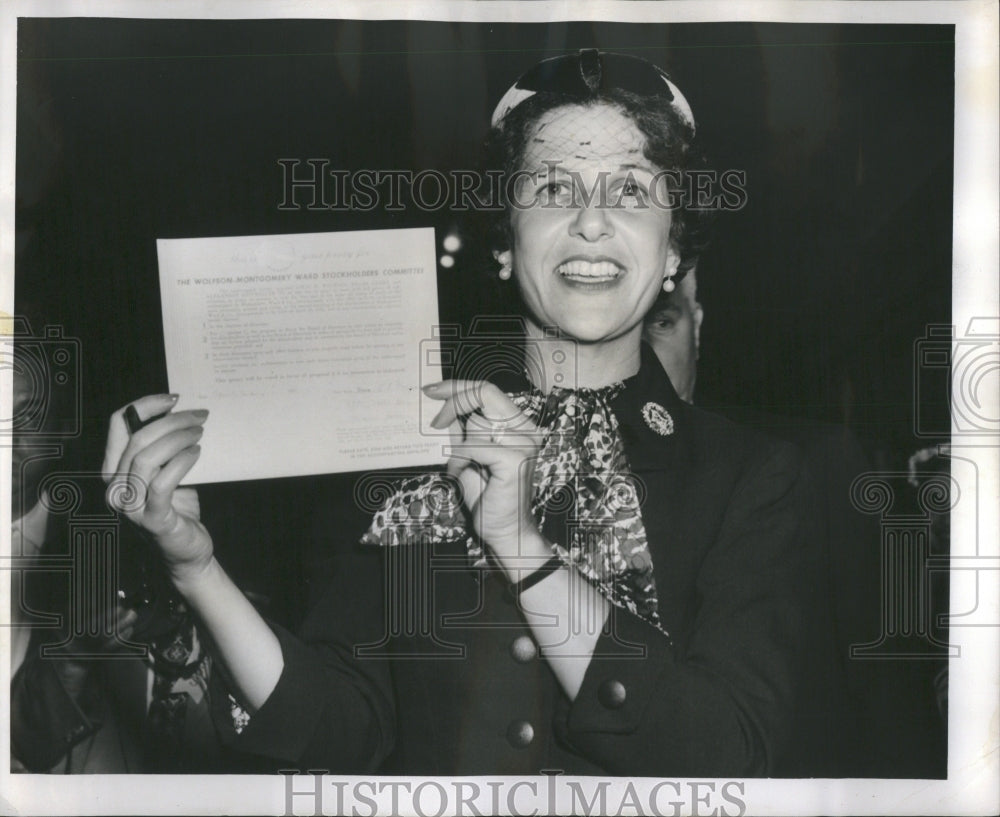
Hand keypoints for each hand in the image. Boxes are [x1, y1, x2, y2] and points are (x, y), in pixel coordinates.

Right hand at [102, 394, 212, 586]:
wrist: (188, 551)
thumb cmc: (178, 508)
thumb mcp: (168, 471)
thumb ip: (165, 448)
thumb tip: (183, 413)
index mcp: (115, 470)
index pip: (118, 425)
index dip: (144, 405)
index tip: (173, 397)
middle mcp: (116, 487)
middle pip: (137, 438)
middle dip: (171, 420)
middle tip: (199, 415)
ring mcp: (130, 505)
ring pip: (146, 457)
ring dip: (177, 438)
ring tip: (200, 432)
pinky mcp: (151, 519)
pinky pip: (162, 482)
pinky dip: (181, 462)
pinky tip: (197, 453)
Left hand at [424, 380, 547, 571]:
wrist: (504, 531)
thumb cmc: (487, 496)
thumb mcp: (467, 456)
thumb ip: (461, 431)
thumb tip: (443, 405)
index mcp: (518, 425)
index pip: (488, 390)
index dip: (457, 386)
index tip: (431, 390)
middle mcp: (526, 430)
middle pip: (485, 392)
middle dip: (454, 401)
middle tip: (434, 421)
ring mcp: (524, 443)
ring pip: (475, 424)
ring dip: (458, 448)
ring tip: (460, 468)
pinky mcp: (515, 460)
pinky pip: (473, 447)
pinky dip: (460, 460)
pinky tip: (462, 474)